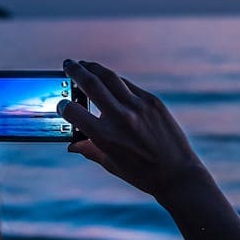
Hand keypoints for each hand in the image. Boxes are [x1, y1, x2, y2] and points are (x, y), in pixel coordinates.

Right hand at [59, 60, 206, 196]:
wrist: (178, 174)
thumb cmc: (142, 174)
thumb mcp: (111, 164)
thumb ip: (90, 150)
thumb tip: (72, 144)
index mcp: (105, 136)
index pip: (73, 112)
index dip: (63, 106)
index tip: (61, 103)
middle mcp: (120, 117)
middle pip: (90, 84)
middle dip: (75, 71)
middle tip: (67, 64)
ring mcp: (138, 106)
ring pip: (110, 78)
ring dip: (94, 68)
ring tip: (84, 64)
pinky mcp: (153, 101)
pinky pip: (128, 86)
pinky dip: (115, 81)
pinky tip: (108, 80)